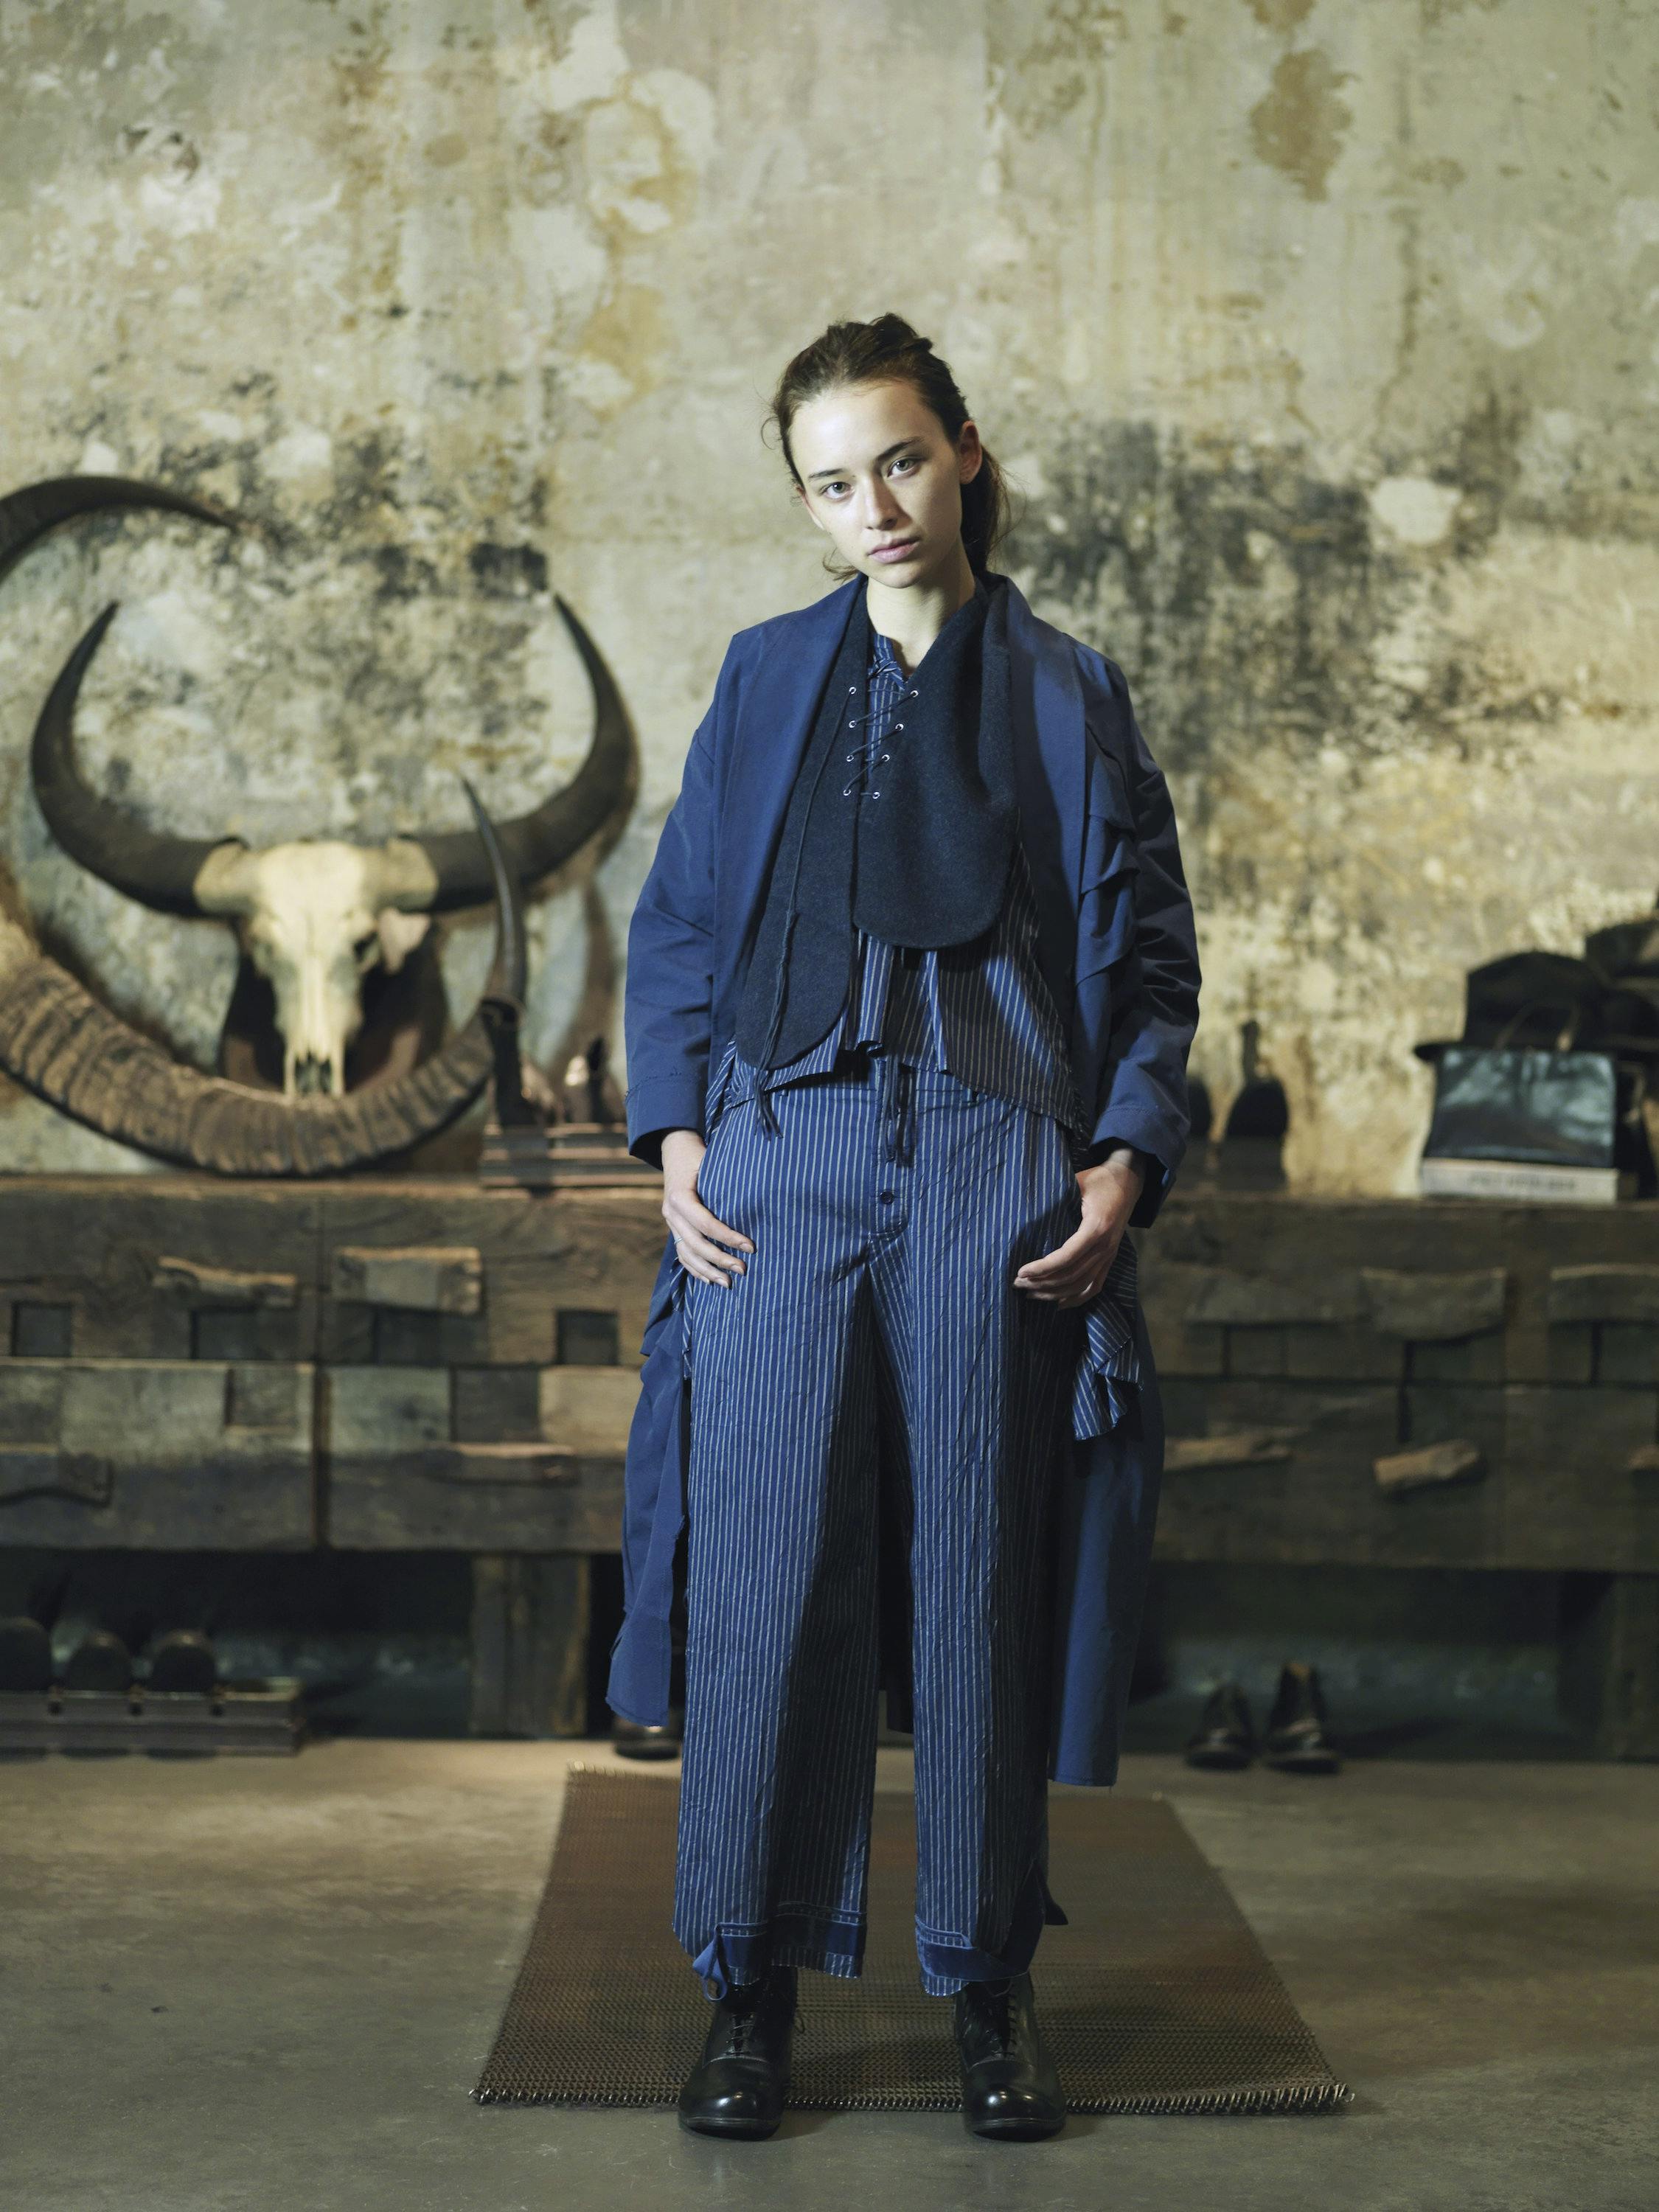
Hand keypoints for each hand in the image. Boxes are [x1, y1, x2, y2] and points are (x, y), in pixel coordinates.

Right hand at [660, 1128, 754, 1287]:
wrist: (675, 1149)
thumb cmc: (700, 1155)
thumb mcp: (711, 1163)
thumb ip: (726, 1182)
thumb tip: (758, 1199)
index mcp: (680, 1197)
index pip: (707, 1224)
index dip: (729, 1238)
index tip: (751, 1247)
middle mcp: (671, 1212)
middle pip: (696, 1244)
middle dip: (720, 1259)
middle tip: (744, 1269)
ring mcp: (670, 1222)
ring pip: (687, 1253)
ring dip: (708, 1270)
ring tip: (728, 1283)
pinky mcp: (673, 1228)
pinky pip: (682, 1253)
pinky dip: (694, 1269)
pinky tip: (709, 1281)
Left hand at [1013, 1147, 1143, 1308]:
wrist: (1128, 1181)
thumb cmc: (1098, 1180)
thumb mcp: (1077, 1183)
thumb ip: (1056, 1198)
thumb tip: (1026, 1213)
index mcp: (1096, 1228)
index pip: (1066, 1257)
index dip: (1043, 1268)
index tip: (1021, 1271)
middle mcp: (1105, 1246)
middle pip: (1071, 1275)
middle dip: (1042, 1283)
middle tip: (1017, 1283)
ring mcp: (1109, 1255)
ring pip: (1080, 1285)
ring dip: (1054, 1293)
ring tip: (1030, 1293)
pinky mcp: (1110, 1259)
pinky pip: (1095, 1286)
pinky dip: (1077, 1298)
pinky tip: (1059, 1303)